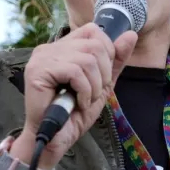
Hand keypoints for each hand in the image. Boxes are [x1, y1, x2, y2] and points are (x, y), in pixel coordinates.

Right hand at [21, 24, 138, 166]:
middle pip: (94, 44)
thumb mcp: (103, 84)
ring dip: (95, 85)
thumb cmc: (74, 114)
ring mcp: (42, 57)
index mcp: (63, 47)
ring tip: (85, 100)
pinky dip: (84, 91)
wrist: (55, 139)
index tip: (102, 77)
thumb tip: (131, 34)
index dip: (107, 52)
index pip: (93, 30)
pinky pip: (75, 71)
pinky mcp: (38, 71)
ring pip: (87, 58)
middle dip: (104, 73)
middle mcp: (50, 48)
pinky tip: (78, 103)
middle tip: (94, 93)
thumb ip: (115, 61)